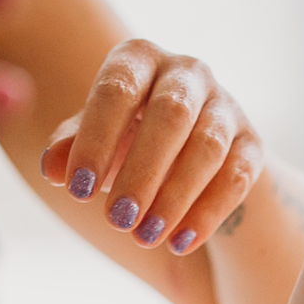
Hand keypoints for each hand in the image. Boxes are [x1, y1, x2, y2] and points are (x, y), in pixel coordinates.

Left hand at [37, 40, 263, 254]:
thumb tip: (53, 168)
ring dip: (176, 196)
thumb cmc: (124, 139)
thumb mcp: (93, 141)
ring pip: (208, 147)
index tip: (78, 191)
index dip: (97, 139)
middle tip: (116, 220)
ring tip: (145, 236)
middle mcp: (187, 72)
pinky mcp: (251, 144)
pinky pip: (236, 177)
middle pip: (171, 114)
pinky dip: (208, 213)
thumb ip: (69, 149)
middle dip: (142, 171)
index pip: (117, 89)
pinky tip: (179, 243)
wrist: (183, 154)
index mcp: (139, 59)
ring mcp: (225, 106)